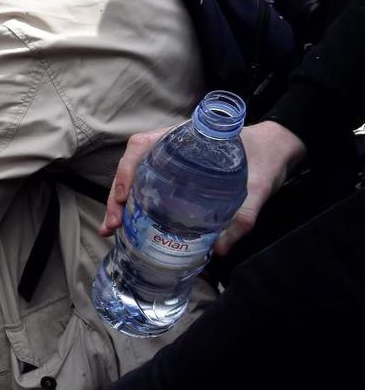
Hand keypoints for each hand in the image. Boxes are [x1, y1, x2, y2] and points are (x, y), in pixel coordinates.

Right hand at [100, 121, 306, 254]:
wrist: (278, 149)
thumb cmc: (266, 156)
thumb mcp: (258, 186)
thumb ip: (243, 216)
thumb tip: (220, 250)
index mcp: (185, 139)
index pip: (143, 146)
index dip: (127, 171)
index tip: (124, 196)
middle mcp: (171, 148)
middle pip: (131, 166)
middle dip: (116, 196)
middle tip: (112, 224)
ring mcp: (170, 162)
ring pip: (135, 177)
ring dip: (120, 202)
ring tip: (112, 228)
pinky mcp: (175, 177)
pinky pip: (147, 186)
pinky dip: (136, 205)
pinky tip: (130, 224)